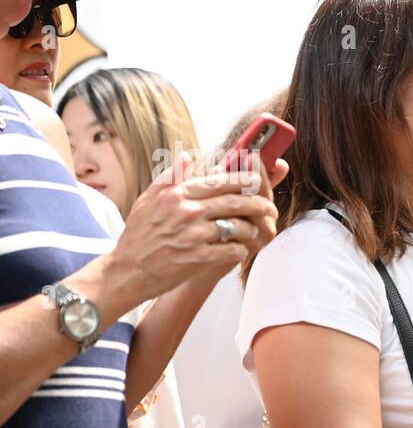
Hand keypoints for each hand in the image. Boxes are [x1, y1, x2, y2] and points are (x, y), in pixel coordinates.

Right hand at [106, 152, 284, 303]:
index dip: (247, 180)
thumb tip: (188, 156)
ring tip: (254, 232)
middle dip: (260, 205)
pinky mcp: (199, 258)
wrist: (127, 271)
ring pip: (240, 226)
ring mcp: (194, 235)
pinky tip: (241, 251)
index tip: (259, 182)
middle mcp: (188, 211)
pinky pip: (233, 250)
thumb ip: (171, 177)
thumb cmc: (138, 235)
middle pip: (237, 202)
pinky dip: (241, 250)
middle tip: (270, 209)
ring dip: (252, 230)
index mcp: (178, 194)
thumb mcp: (148, 200)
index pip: (222, 181)